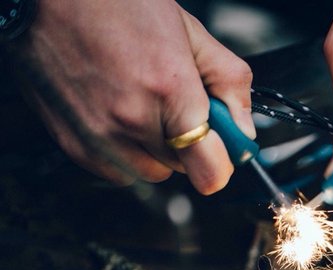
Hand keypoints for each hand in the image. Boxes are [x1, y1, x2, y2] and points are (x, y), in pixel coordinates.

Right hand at [12, 0, 254, 193]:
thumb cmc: (114, 3)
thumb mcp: (190, 31)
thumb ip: (229, 83)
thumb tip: (244, 129)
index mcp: (168, 89)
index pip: (209, 169)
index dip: (224, 163)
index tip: (225, 150)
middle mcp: (131, 119)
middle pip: (183, 168)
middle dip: (190, 143)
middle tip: (177, 105)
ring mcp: (98, 134)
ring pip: (150, 173)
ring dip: (157, 151)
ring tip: (145, 105)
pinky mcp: (72, 143)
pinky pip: (117, 171)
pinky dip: (126, 153)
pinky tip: (120, 114)